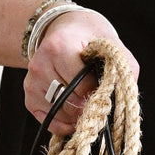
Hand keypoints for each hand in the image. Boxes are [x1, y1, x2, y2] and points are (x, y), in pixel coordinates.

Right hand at [23, 8, 140, 134]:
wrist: (64, 29)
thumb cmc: (89, 38)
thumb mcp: (111, 44)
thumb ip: (124, 67)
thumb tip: (125, 98)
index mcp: (59, 47)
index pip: (84, 87)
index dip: (99, 93)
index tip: (104, 88)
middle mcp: (40, 64)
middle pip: (71, 104)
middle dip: (89, 107)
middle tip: (96, 99)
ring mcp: (32, 81)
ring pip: (61, 114)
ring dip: (78, 117)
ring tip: (86, 102)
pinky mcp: (29, 96)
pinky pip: (50, 121)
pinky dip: (65, 124)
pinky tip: (74, 114)